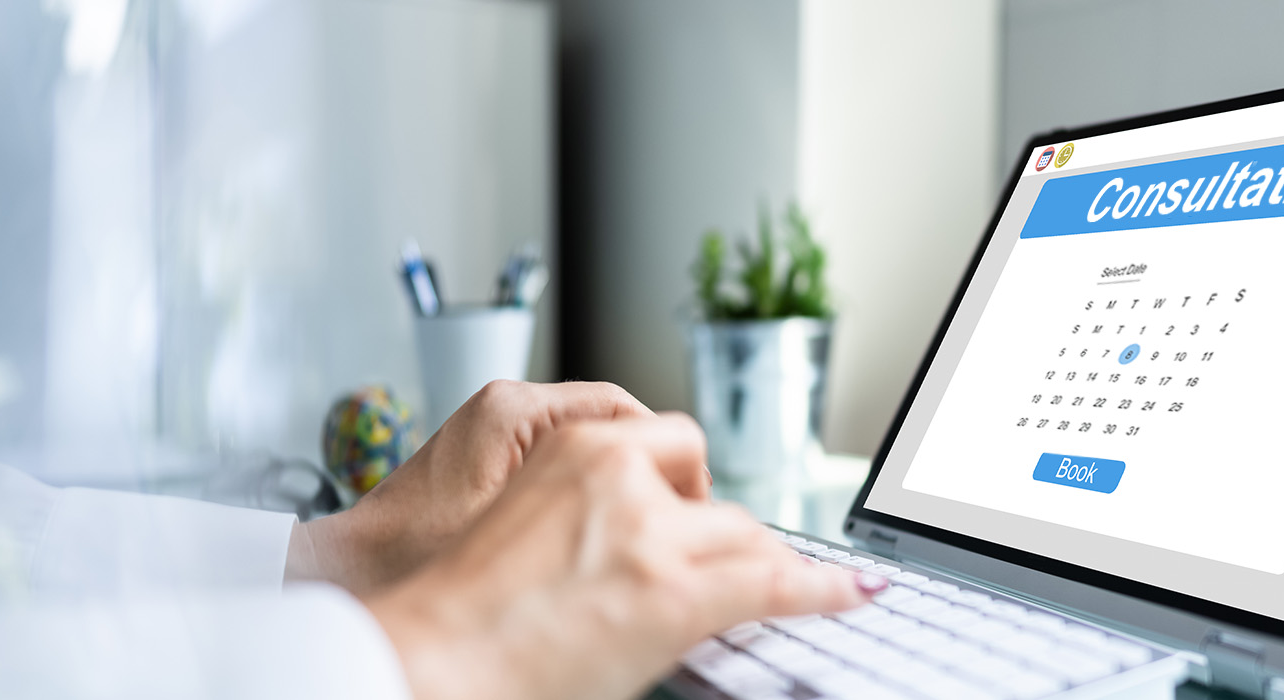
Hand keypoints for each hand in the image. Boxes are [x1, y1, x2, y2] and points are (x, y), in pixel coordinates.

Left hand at [289, 380, 656, 593]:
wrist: (344, 576)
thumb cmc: (407, 563)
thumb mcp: (514, 544)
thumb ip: (591, 522)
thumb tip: (663, 531)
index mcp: (513, 412)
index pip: (624, 409)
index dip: (671, 458)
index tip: (691, 505)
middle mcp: (505, 409)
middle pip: (613, 422)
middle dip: (650, 472)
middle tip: (675, 523)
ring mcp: (496, 433)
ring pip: (590, 444)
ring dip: (621, 485)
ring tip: (642, 532)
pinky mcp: (488, 460)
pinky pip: (560, 463)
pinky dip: (588, 494)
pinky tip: (597, 539)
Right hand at [362, 414, 884, 699]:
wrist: (432, 660)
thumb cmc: (465, 616)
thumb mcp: (530, 528)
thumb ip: (592, 516)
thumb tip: (650, 549)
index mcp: (578, 449)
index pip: (676, 447)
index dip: (698, 495)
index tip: (709, 518)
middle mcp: (621, 476)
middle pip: (718, 501)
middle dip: (725, 543)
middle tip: (720, 578)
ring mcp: (653, 536)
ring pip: (746, 541)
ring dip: (754, 572)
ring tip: (772, 595)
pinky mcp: (676, 593)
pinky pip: (775, 583)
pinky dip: (822, 589)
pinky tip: (851, 593)